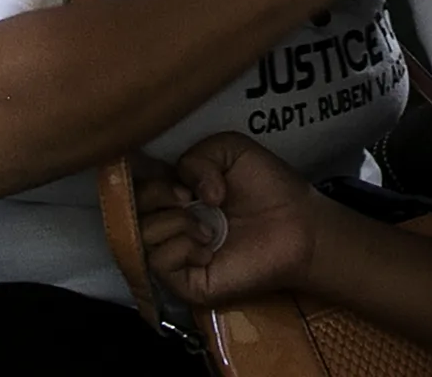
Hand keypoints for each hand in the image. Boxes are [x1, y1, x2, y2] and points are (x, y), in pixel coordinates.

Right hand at [138, 133, 322, 305]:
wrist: (299, 223)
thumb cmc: (268, 187)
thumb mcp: (231, 150)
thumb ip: (197, 157)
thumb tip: (184, 196)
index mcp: (178, 192)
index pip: (137, 185)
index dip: (146, 178)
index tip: (180, 181)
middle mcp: (172, 221)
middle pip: (132, 208)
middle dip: (158, 196)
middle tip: (190, 198)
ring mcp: (177, 252)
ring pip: (142, 234)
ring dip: (174, 223)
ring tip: (208, 227)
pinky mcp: (185, 280)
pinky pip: (158, 262)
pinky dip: (179, 248)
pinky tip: (207, 248)